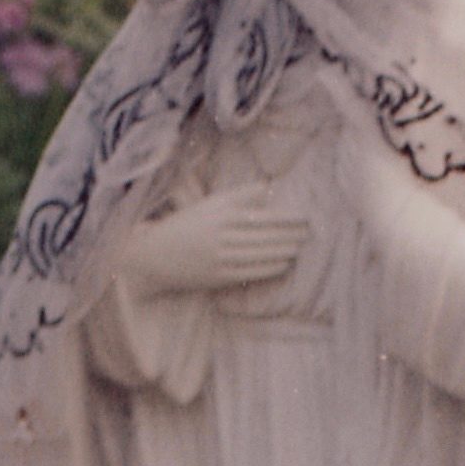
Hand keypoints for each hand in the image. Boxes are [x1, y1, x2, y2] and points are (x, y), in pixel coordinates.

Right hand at [114, 196, 299, 309]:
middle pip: (268, 235)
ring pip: (263, 253)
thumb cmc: (184, 226)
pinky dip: (273, 267)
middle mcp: (223, 234)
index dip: (289, 217)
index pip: (265, 215)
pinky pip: (253, 272)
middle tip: (311, 232)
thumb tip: (267, 189)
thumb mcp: (208, 205)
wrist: (153, 256)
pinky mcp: (219, 276)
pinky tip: (285, 263)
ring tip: (302, 246)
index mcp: (222, 213)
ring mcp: (222, 256)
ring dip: (286, 250)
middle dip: (293, 234)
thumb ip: (238, 197)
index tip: (306, 216)